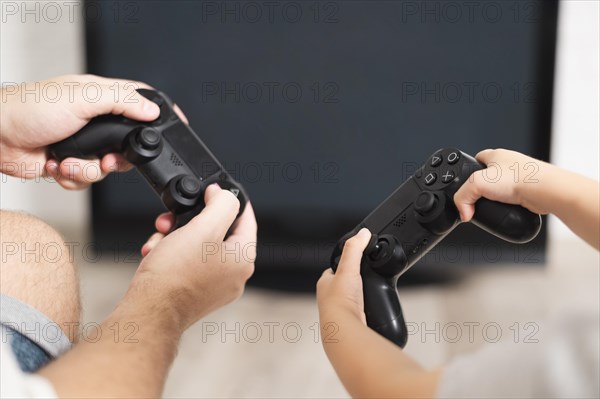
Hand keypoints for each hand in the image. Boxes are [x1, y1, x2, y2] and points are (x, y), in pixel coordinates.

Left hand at [0, 74, 186, 189]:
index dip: (161, 112)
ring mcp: (84, 144)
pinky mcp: (71, 163)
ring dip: (89, 170)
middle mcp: (95, 121)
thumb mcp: (82, 98)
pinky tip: (57, 166)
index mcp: (101, 98)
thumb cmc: (30, 108)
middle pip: (129, 144)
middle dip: (119, 158)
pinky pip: (87, 179)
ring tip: (70, 161)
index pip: (142, 101)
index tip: (178, 124)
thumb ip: (121, 102)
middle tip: (108, 158)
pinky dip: (73, 177)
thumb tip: (151, 110)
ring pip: (108, 167)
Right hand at [132, 184, 256, 328]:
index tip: (219, 190)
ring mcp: (214, 286)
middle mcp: (232, 276)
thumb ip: (220, 205)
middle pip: (218, 232)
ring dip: (177, 235)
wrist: (149, 311)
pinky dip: (171, 253)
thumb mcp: (202, 228)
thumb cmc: (175, 277)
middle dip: (192, 220)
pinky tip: (156, 252)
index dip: (233, 200)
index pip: (247, 220)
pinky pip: (187, 262)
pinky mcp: (195, 292)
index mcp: (242, 260)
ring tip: (161, 238)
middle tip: (176, 216)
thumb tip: (222, 194)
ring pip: (198, 246)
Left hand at [316, 228, 370, 323]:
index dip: (345, 263)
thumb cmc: (339, 303)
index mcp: (325, 283)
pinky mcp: (349, 321)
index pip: (334, 268)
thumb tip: (363, 233)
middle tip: (365, 279)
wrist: (344, 331)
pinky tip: (370, 309)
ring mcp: (338, 310)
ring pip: (350, 299)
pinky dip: (364, 309)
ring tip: (369, 293)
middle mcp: (329, 297)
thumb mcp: (348, 268)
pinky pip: (357, 311)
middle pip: (343, 284)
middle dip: (353, 282)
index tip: (355, 260)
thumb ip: (355, 248)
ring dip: (359, 297)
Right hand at [454, 148, 549, 220]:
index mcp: (496, 155)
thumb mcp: (477, 184)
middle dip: (482, 187)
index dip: (469, 169)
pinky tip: (506, 210)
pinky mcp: (528, 190)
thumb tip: (463, 212)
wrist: (545, 190)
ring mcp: (520, 177)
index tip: (465, 182)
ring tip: (493, 205)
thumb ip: (462, 197)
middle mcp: (509, 164)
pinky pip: (512, 198)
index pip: (477, 158)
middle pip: (489, 175)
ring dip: (496, 197)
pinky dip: (508, 205)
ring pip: (502, 188)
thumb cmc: (520, 178)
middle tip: (477, 197)